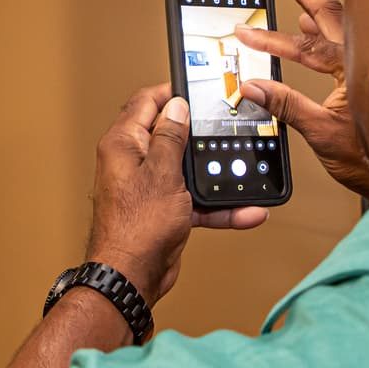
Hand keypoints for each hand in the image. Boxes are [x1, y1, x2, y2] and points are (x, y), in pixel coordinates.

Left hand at [86, 84, 267, 307]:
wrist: (131, 277)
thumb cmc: (136, 227)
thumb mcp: (162, 173)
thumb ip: (171, 137)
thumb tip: (175, 107)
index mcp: (124, 145)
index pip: (145, 104)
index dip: (170, 94)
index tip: (196, 90)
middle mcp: (133, 163)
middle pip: (169, 135)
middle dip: (199, 134)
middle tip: (225, 125)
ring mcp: (149, 188)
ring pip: (186, 171)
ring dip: (214, 176)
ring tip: (242, 172)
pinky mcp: (163, 212)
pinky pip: (194, 201)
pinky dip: (217, 206)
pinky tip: (245, 211)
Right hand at [235, 0, 368, 201]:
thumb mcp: (322, 133)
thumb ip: (286, 106)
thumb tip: (253, 87)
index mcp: (356, 66)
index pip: (307, 40)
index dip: (271, 35)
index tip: (246, 30)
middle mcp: (368, 57)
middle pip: (328, 11)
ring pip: (340, 24)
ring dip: (314, 6)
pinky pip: (348, 42)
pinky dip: (328, 30)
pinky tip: (314, 26)